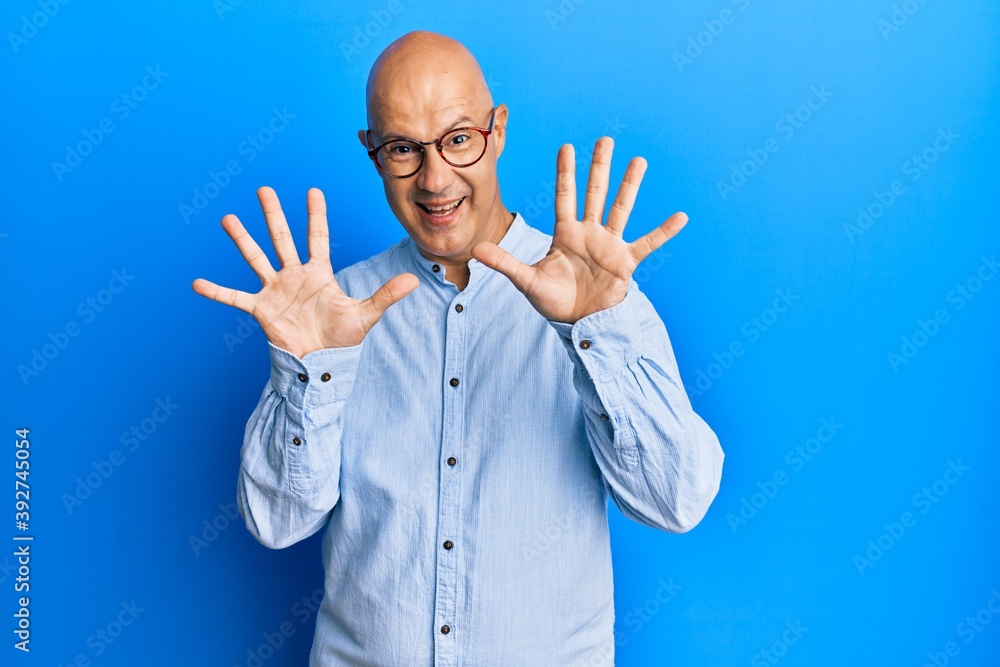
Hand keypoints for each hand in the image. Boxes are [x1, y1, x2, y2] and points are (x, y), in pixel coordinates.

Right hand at [192, 186, 418, 357]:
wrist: (321, 366)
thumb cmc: (342, 341)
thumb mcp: (366, 315)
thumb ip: (386, 295)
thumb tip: (414, 281)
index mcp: (318, 273)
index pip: (317, 237)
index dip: (315, 214)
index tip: (313, 190)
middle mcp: (294, 277)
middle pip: (281, 238)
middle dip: (273, 214)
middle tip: (264, 189)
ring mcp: (276, 291)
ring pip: (256, 258)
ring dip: (242, 240)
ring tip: (228, 218)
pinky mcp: (262, 310)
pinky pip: (235, 298)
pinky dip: (217, 292)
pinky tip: (196, 283)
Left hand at [471, 137, 686, 323]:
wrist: (579, 324)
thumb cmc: (553, 301)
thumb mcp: (526, 281)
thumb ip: (504, 263)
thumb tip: (475, 251)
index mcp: (565, 234)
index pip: (564, 196)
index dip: (565, 172)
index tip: (567, 146)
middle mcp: (589, 233)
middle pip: (594, 193)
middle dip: (598, 167)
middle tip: (605, 139)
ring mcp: (609, 245)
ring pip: (621, 208)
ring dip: (630, 185)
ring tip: (639, 161)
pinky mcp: (626, 262)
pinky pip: (648, 243)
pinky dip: (663, 231)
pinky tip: (680, 216)